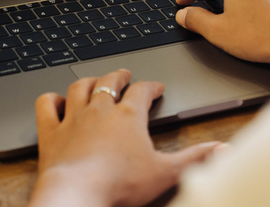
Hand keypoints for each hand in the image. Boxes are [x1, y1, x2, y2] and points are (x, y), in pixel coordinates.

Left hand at [29, 69, 220, 206]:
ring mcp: (73, 118)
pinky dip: (50, 100)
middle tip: (126, 75)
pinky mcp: (51, 132)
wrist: (79, 194)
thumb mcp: (166, 172)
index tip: (156, 87)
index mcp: (128, 116)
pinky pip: (46, 106)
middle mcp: (100, 110)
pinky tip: (54, 99)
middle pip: (110, 82)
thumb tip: (223, 150)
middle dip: (120, 76)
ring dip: (89, 81)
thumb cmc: (120, 184)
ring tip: (95, 80)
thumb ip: (196, 159)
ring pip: (80, 88)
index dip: (151, 86)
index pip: (143, 91)